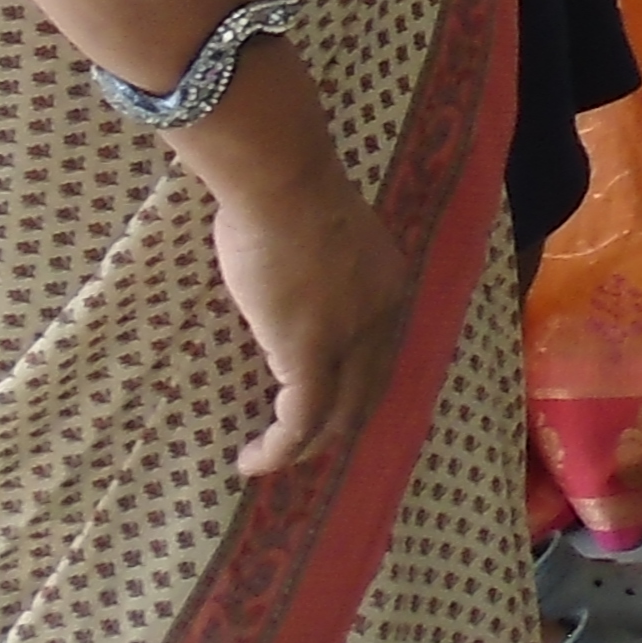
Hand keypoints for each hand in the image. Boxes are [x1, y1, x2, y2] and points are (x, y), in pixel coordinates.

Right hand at [201, 92, 410, 479]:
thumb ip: (316, 268)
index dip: (354, 384)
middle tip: (302, 446)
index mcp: (388, 286)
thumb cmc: (287, 193)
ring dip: (305, 446)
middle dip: (336, 426)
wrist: (283, 181)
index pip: (380, 352)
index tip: (324, 399)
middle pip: (367, 392)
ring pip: (337, 415)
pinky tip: (253, 461)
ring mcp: (350, 340)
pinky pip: (300, 421)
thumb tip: (285, 281)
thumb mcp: (320, 235)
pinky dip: (279, 448)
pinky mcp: (310, 356)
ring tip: (269, 461)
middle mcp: (382, 318)